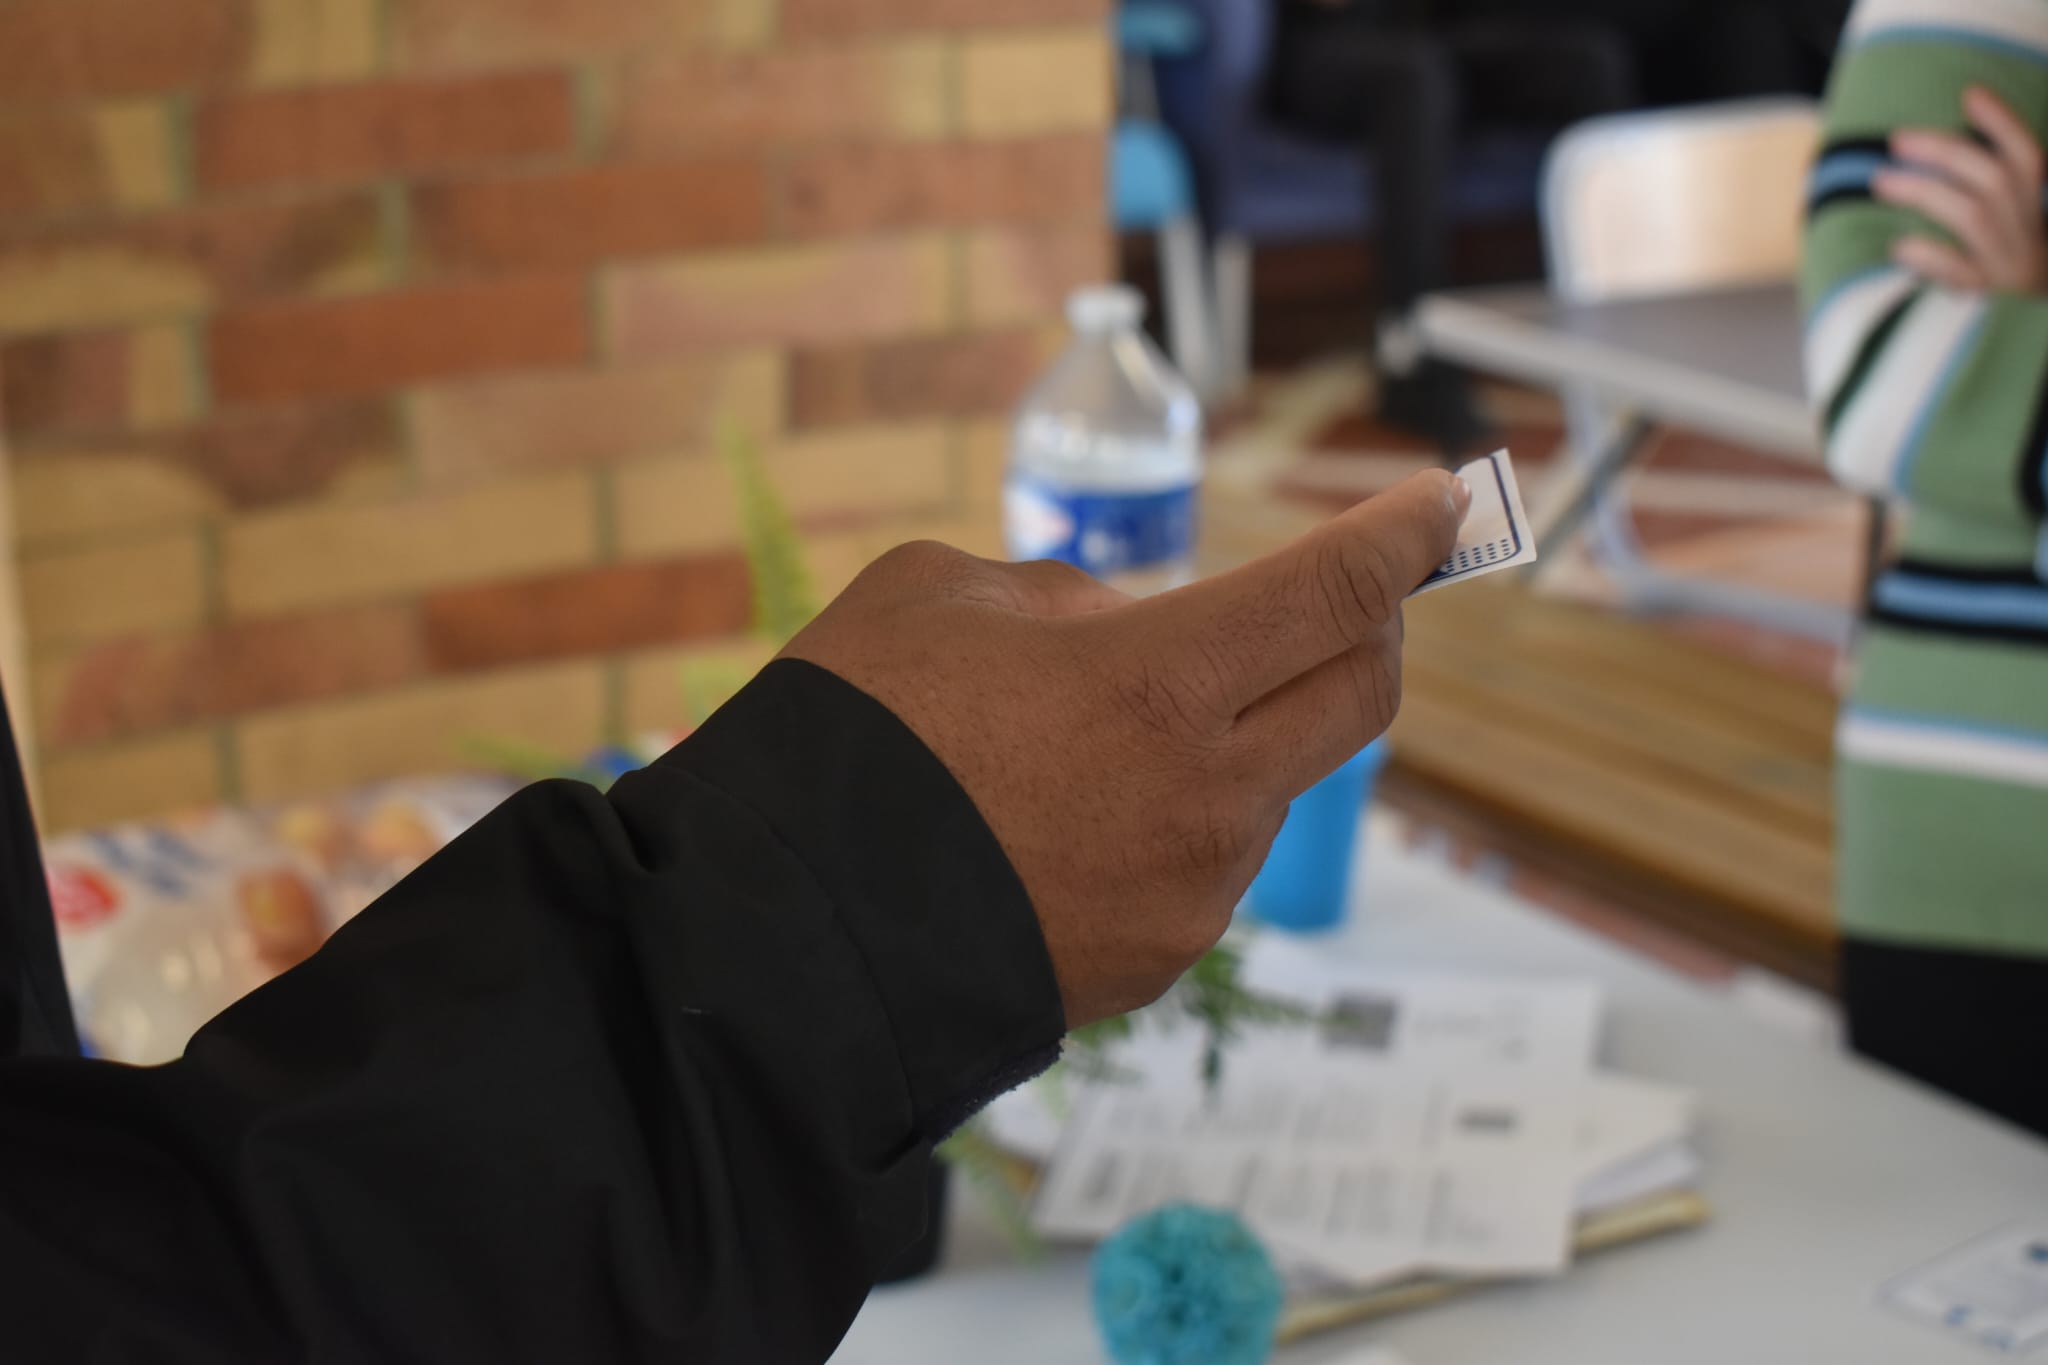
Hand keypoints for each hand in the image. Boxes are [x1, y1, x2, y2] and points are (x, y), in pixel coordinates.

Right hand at [782, 471, 1468, 1026]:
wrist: (784, 930)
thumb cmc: (848, 734)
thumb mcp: (944, 596)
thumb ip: (1068, 600)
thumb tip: (1127, 637)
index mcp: (1159, 680)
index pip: (1333, 590)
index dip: (1402, 535)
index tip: (1439, 502)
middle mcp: (1206, 793)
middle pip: (1362, 693)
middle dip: (1374, 626)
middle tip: (1345, 594)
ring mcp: (1191, 890)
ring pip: (1273, 782)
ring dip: (1243, 729)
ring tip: (1116, 724)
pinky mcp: (1158, 959)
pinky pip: (1205, 860)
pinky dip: (1181, 810)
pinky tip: (1082, 811)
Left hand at [1876, 85, 2047, 292]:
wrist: (2029, 336)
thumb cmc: (2008, 269)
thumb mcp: (2012, 225)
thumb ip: (1987, 188)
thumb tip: (1941, 140)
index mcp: (2037, 210)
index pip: (2029, 157)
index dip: (2003, 123)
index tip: (1970, 94)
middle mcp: (2028, 234)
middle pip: (1994, 178)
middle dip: (1945, 152)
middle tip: (1896, 139)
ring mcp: (2009, 268)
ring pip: (1975, 216)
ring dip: (1926, 192)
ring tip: (1881, 181)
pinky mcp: (1988, 302)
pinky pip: (1961, 274)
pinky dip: (1930, 257)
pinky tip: (1899, 247)